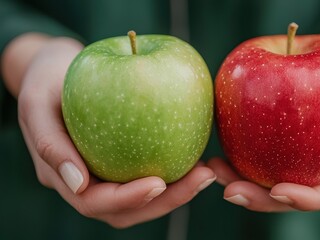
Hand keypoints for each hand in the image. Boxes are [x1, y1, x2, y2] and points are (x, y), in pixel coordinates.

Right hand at [3, 34, 215, 227]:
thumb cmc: (45, 79)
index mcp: (63, 176)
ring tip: (207, 171)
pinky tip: (198, 157)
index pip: (94, 202)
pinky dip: (175, 170)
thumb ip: (50, 144)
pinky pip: (150, 170)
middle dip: (167, 200)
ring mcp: (108, 172)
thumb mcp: (36, 101)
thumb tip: (79, 184)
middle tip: (202, 178)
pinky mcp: (125, 158)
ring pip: (144, 197)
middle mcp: (88, 182)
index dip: (126, 199)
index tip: (158, 183)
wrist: (57, 68)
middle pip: (127, 209)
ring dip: (177, 190)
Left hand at [208, 17, 319, 211]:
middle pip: (295, 194)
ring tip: (213, 171)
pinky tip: (215, 150)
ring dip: (241, 180)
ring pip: (272, 177)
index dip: (308, 198)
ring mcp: (304, 153)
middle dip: (262, 199)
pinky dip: (237, 155)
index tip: (278, 190)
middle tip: (231, 192)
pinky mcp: (284, 137)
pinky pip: (261, 150)